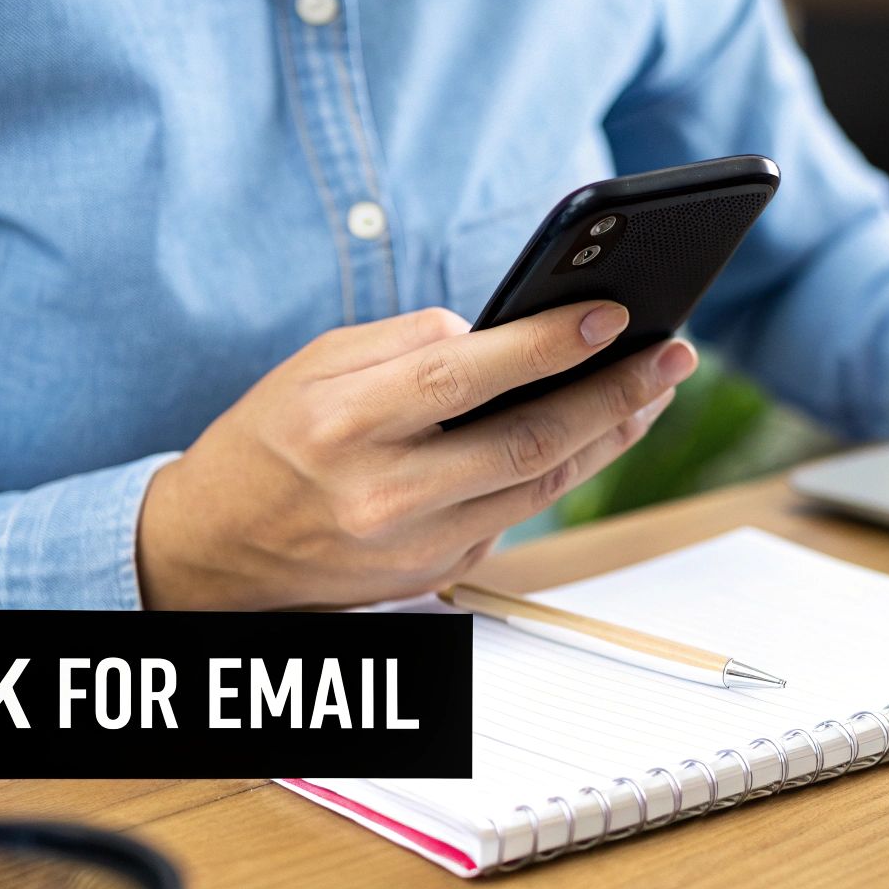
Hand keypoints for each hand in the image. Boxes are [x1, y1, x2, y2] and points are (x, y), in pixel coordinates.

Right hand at [137, 303, 695, 609]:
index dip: (545, 346)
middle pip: (526, 441)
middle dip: (614, 395)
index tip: (611, 316)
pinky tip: (599, 433)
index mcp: (345, 424)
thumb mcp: (314, 366)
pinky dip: (564, 471)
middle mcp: (384, 493)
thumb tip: (491, 331)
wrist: (215, 553)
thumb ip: (404, 343)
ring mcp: (417, 544)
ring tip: (654, 389)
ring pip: (540, 486)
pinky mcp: (437, 572)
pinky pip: (518, 515)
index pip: (462, 377)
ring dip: (609, 435)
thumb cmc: (268, 440)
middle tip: (672, 355)